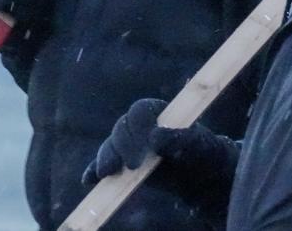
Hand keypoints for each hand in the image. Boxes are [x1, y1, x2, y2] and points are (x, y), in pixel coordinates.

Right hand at [82, 98, 239, 187]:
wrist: (201, 175)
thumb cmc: (203, 154)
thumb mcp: (199, 146)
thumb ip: (181, 139)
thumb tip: (155, 137)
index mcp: (159, 112)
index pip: (141, 111)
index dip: (139, 127)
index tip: (146, 148)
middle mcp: (140, 126)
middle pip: (122, 128)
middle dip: (122, 145)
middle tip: (131, 166)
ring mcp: (129, 145)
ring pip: (110, 146)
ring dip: (106, 158)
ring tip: (107, 174)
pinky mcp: (121, 165)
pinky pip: (102, 166)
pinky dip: (93, 171)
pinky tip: (88, 180)